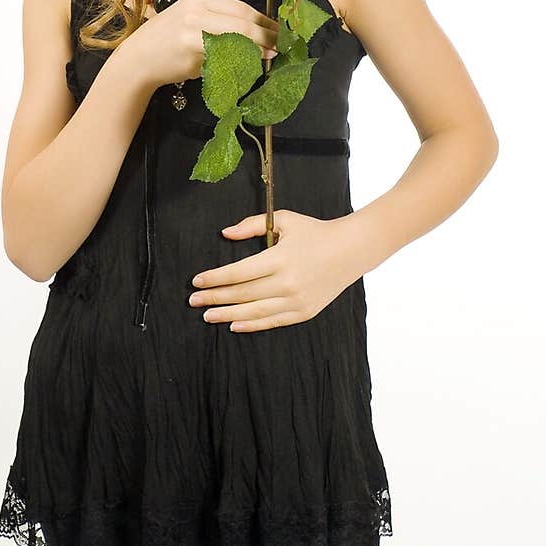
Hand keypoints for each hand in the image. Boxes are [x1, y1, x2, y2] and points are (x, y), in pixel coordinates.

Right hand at [130, 0, 278, 90]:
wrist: (138, 59)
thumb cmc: (169, 42)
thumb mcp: (193, 21)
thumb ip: (221, 22)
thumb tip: (260, 32)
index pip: (243, 9)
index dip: (265, 22)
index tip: (280, 32)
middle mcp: (198, 8)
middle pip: (244, 22)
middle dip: (267, 36)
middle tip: (283, 47)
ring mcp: (194, 27)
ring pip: (238, 38)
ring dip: (258, 49)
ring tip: (271, 57)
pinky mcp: (191, 48)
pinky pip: (224, 54)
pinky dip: (240, 61)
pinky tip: (249, 66)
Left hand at [188, 209, 362, 332]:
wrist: (351, 250)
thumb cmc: (314, 232)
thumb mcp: (284, 220)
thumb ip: (251, 225)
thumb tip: (225, 233)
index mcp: (280, 258)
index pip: (239, 272)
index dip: (215, 278)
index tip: (196, 281)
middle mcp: (288, 282)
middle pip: (243, 294)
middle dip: (215, 297)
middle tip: (193, 300)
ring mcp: (297, 300)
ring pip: (255, 311)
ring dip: (228, 314)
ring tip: (207, 315)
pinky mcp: (305, 312)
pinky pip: (273, 322)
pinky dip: (252, 324)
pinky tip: (234, 324)